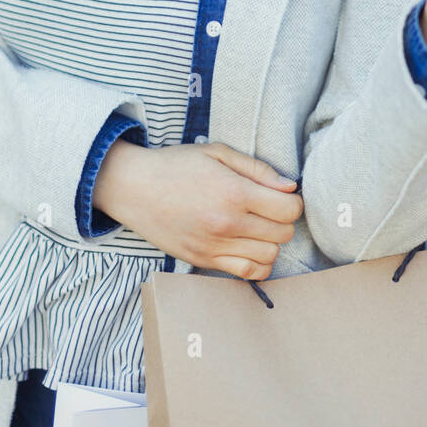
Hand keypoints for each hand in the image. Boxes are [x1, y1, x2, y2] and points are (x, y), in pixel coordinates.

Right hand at [93, 139, 303, 280]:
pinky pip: (247, 274)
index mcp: (234, 193)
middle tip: (268, 208)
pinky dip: (257, 263)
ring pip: (270, 257)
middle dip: (282, 220)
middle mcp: (227, 224)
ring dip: (270, 242)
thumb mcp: (217, 153)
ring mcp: (215, 247)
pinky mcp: (203, 261)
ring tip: (256, 226)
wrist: (133, 188)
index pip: (289, 210)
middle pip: (282, 234)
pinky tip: (248, 246)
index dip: (293, 201)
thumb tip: (289, 187)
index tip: (282, 196)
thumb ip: (257, 169)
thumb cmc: (175, 165)